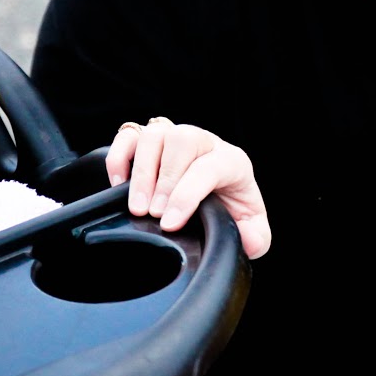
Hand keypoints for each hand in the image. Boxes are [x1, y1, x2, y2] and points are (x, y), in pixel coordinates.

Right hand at [107, 117, 270, 258]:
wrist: (216, 193)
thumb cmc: (231, 206)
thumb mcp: (249, 225)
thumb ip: (256, 238)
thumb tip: (248, 240)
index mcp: (231, 160)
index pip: (209, 167)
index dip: (187, 195)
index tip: (169, 223)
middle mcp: (203, 142)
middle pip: (181, 141)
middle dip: (164, 182)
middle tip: (152, 215)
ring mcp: (173, 137)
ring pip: (155, 135)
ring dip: (142, 172)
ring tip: (136, 207)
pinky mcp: (147, 140)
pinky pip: (128, 136)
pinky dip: (119, 159)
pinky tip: (119, 186)